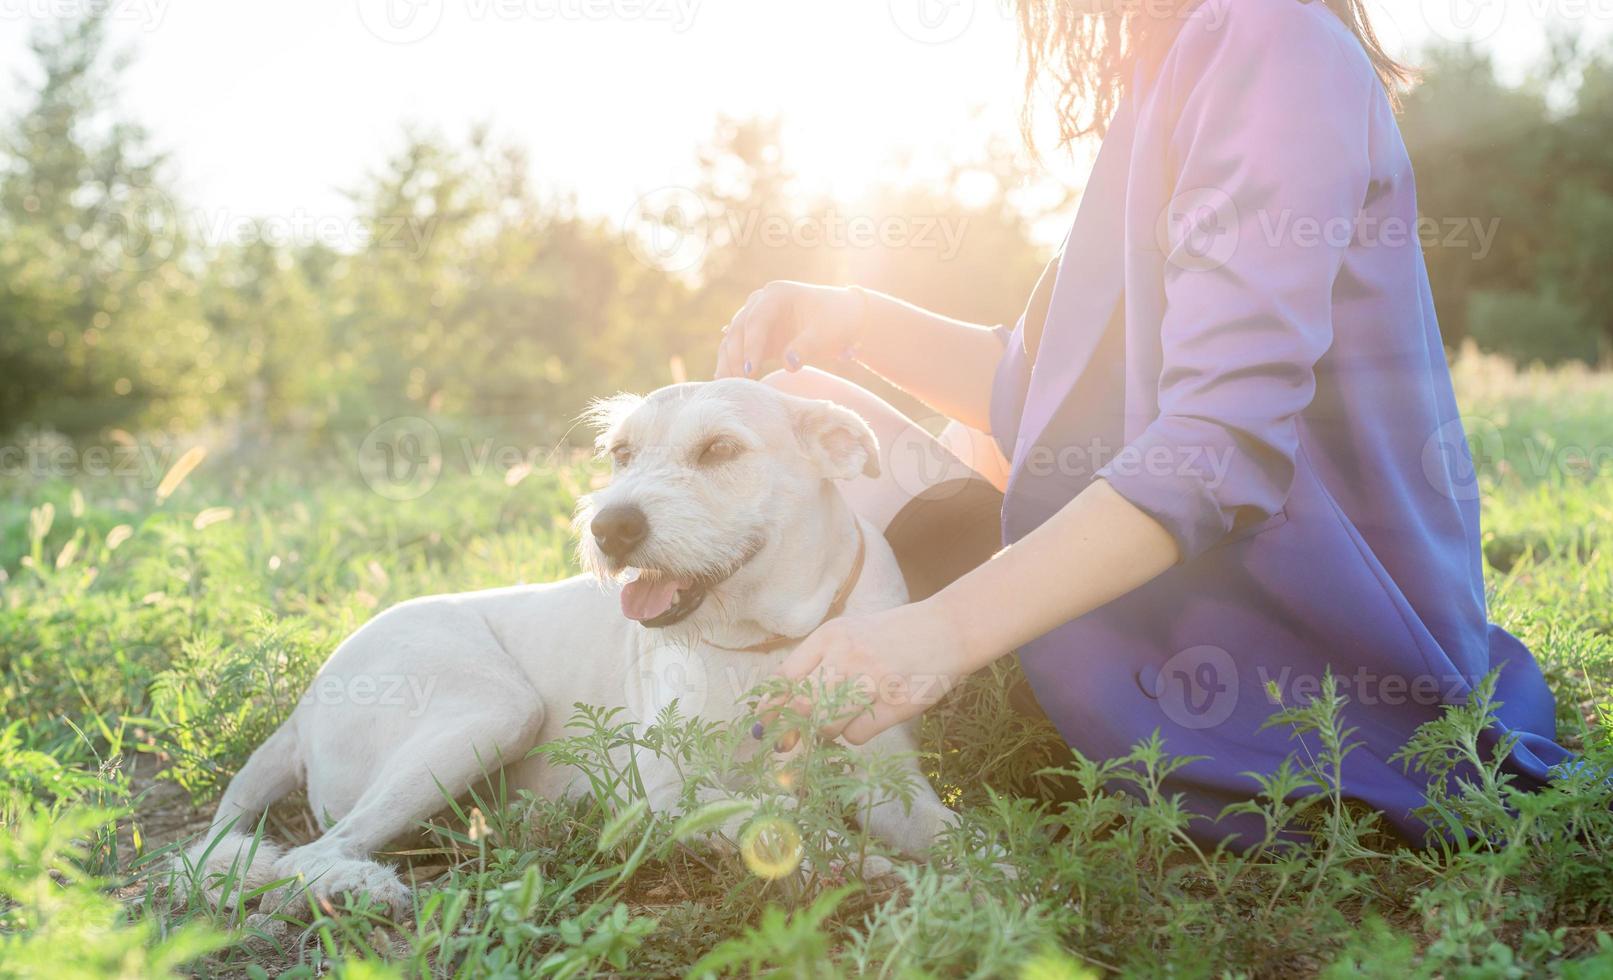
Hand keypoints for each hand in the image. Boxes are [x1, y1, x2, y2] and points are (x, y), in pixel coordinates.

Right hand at [714, 281, 866, 378]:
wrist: (844, 318)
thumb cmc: (837, 321)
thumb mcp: (826, 333)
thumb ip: (806, 347)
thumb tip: (788, 364)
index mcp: (777, 294)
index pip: (757, 320)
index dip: (751, 347)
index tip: (749, 372)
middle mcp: (761, 302)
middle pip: (739, 328)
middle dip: (736, 356)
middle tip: (737, 382)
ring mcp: (757, 317)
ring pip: (733, 338)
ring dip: (728, 361)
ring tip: (727, 385)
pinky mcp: (759, 335)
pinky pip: (738, 348)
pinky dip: (731, 363)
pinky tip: (725, 380)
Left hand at [767, 597, 982, 746]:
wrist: (946, 630)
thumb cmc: (892, 635)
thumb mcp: (850, 634)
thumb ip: (819, 661)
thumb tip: (783, 701)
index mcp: (831, 637)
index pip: (786, 677)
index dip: (768, 706)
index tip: (759, 722)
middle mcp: (847, 658)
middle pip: (801, 707)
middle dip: (786, 730)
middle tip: (780, 744)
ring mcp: (871, 683)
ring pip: (825, 726)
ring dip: (823, 733)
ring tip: (835, 723)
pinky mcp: (894, 706)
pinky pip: (856, 735)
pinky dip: (855, 734)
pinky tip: (867, 719)